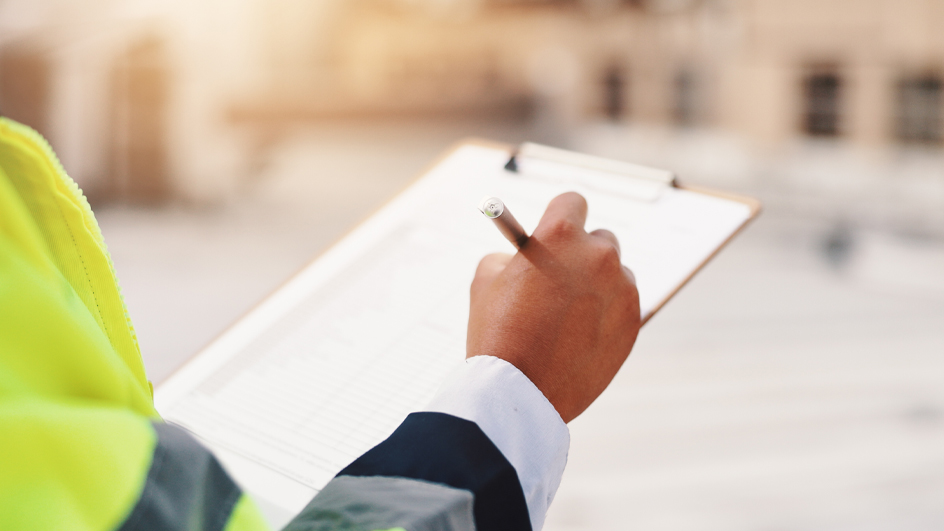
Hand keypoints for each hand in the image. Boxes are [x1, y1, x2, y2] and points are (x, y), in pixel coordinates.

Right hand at [467, 192, 640, 422]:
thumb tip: (523, 257)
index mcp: (560, 235)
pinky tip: (581, 335)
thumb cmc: (497, 333)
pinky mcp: (634, 321)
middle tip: (563, 277)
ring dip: (598, 285)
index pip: (572, 202)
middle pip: (600, 238)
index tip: (555, 231)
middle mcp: (598, 255)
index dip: (559, 217)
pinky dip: (607, 314)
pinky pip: (624, 306)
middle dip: (582, 253)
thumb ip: (511, 257)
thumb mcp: (486, 280)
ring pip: (615, 274)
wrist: (520, 391)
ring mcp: (621, 289)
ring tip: (569, 315)